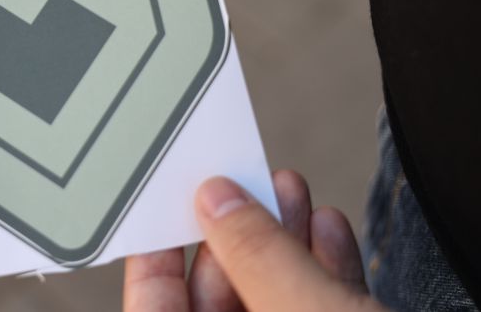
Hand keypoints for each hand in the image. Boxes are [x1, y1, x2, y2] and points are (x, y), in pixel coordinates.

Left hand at [124, 170, 384, 311]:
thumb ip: (258, 257)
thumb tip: (219, 201)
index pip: (154, 305)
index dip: (153, 252)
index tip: (162, 202)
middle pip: (217, 293)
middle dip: (236, 230)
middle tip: (241, 180)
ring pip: (271, 295)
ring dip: (283, 238)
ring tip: (288, 189)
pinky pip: (315, 307)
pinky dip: (322, 268)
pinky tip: (327, 228)